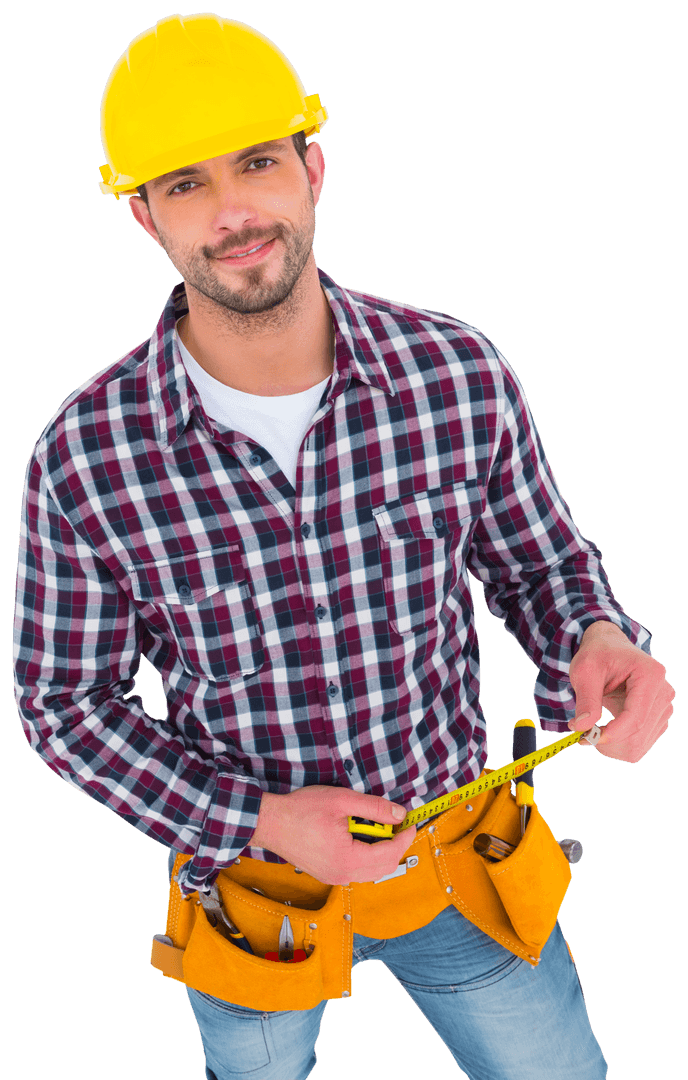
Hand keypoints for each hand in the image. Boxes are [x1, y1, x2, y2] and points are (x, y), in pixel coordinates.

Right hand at [252, 785, 416, 884]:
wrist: (270, 823)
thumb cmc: (301, 810)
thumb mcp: (342, 801)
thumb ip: (374, 808)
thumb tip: (400, 814)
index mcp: (348, 859)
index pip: (390, 853)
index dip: (405, 836)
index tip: (412, 821)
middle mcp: (343, 875)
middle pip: (384, 867)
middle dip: (396, 845)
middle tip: (399, 823)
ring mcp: (334, 877)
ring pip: (371, 871)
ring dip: (382, 852)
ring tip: (381, 827)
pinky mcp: (327, 874)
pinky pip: (357, 871)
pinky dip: (368, 856)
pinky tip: (363, 836)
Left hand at [567, 620, 674, 762]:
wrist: (610, 649)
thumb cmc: (598, 655)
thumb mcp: (585, 671)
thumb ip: (585, 699)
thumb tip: (582, 727)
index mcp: (650, 675)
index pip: (635, 718)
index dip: (611, 734)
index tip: (585, 737)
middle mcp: (664, 693)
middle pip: (638, 736)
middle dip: (608, 742)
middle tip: (582, 734)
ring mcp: (664, 707)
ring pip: (639, 746)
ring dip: (612, 746)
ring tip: (592, 728)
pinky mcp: (658, 719)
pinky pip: (640, 745)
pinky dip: (619, 745)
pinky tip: (605, 729)